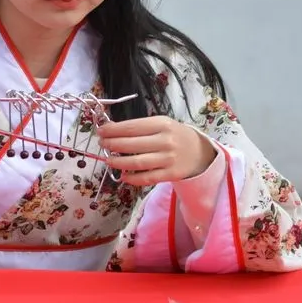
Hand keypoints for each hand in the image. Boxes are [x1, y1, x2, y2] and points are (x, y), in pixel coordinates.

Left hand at [97, 116, 216, 185]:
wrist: (200, 152)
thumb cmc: (175, 135)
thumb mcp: (162, 124)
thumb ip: (141, 128)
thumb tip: (113, 131)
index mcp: (162, 124)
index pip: (132, 127)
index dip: (113, 130)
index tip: (101, 131)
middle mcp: (165, 141)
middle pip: (132, 145)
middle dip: (112, 145)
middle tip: (102, 144)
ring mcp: (168, 159)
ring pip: (137, 163)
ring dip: (119, 162)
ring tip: (108, 160)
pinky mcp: (171, 174)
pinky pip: (147, 178)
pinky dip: (132, 179)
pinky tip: (123, 176)